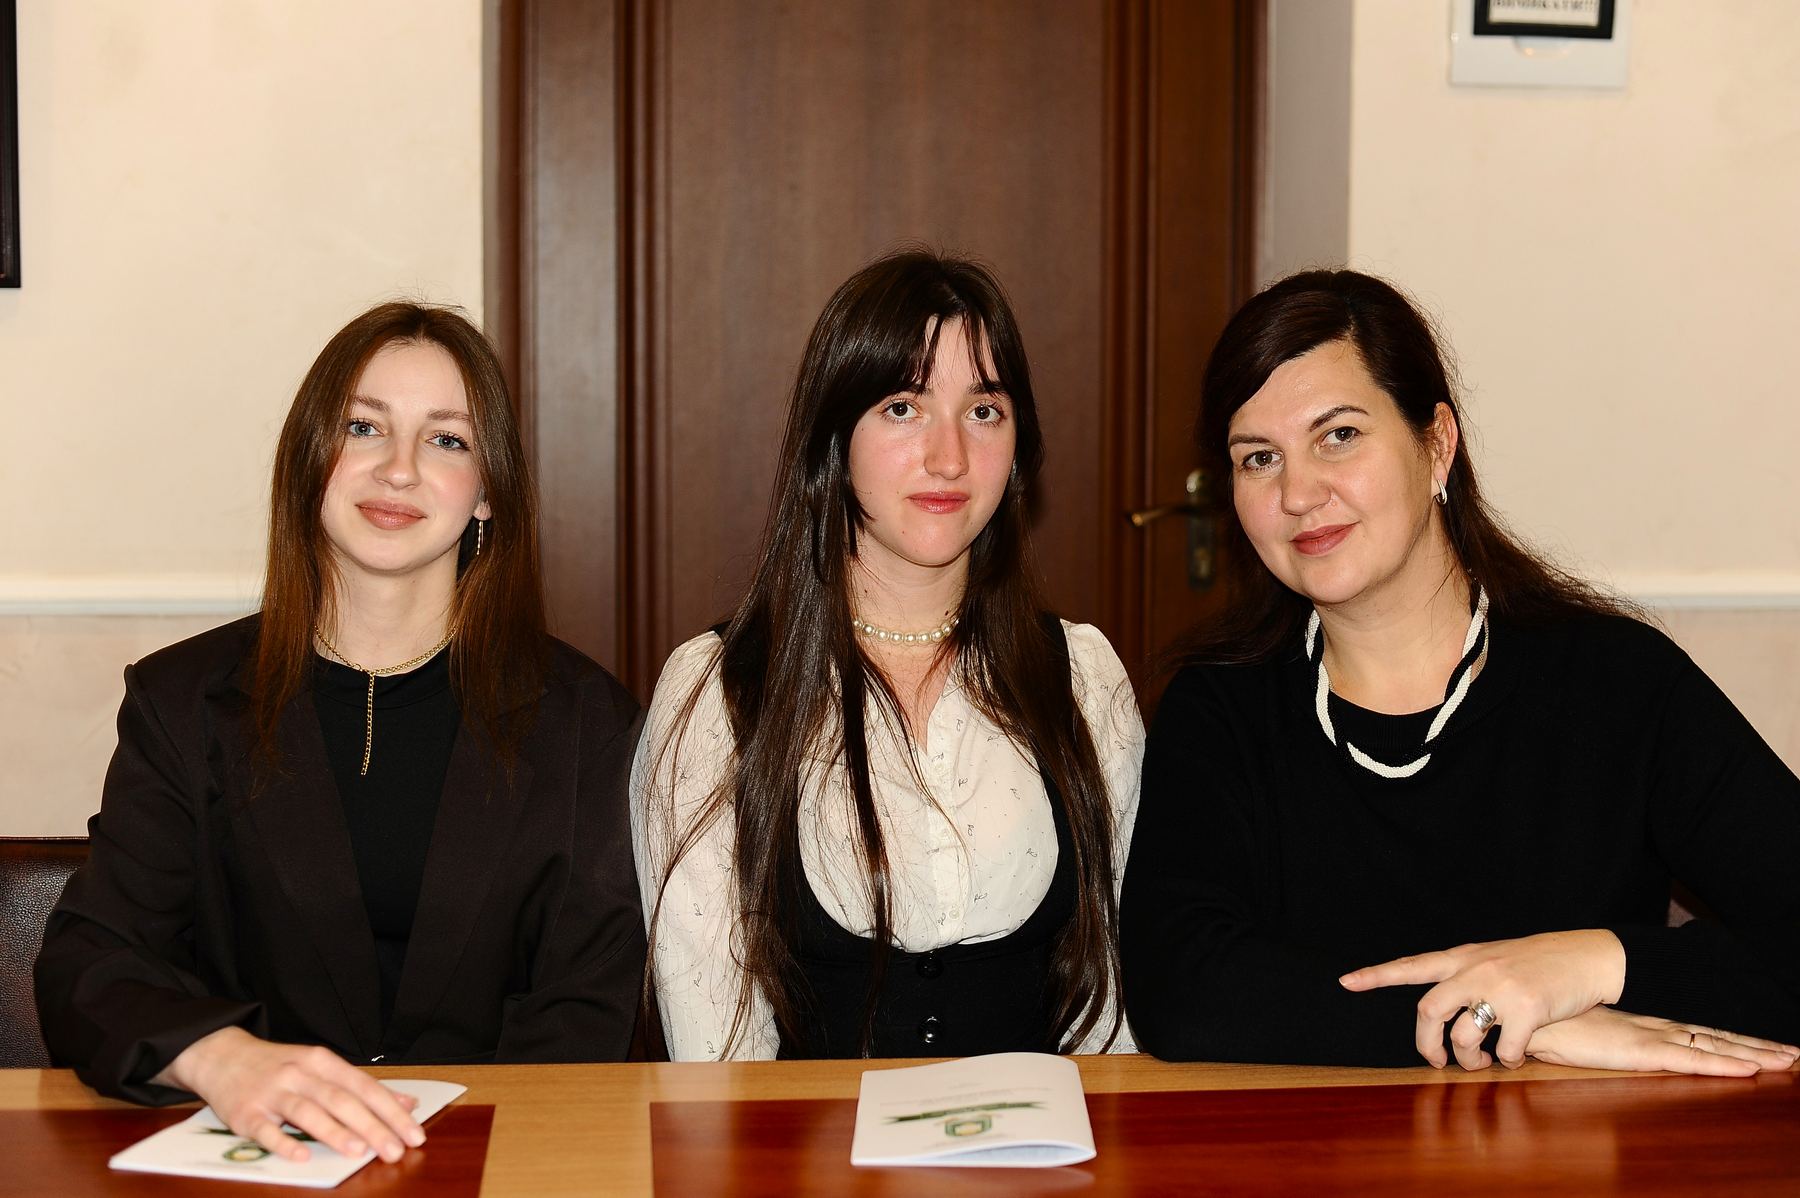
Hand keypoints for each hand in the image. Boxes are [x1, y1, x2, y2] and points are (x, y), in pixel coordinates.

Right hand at [156, 1027, 424, 1162]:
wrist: (221, 1055)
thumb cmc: (279, 1066)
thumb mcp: (321, 1067)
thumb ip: (361, 1086)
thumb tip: (407, 1103)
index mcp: (323, 1061)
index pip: (365, 1087)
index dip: (391, 1111)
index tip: (414, 1133)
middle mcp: (300, 1073)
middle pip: (342, 1100)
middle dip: (373, 1126)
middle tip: (396, 1150)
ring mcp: (272, 1092)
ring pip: (308, 1111)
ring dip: (335, 1132)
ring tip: (360, 1151)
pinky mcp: (245, 1113)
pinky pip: (266, 1129)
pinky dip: (283, 1143)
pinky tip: (301, 1156)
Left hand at [1339, 930, 1626, 1069]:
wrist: (1588, 956)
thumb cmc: (1541, 962)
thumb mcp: (1495, 958)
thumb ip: (1467, 975)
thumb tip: (1443, 1006)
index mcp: (1464, 958)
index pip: (1411, 965)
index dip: (1377, 975)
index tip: (1346, 981)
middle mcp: (1476, 970)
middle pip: (1428, 1010)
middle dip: (1426, 1044)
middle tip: (1435, 1062)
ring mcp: (1500, 988)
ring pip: (1463, 1035)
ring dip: (1469, 1060)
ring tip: (1480, 1064)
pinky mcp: (1528, 1008)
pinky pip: (1506, 1050)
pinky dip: (1508, 1062)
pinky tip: (1516, 1058)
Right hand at [1527, 1007, 1799, 1074]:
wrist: (1526, 1008)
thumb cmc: (1546, 1020)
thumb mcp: (1580, 1030)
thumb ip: (1596, 1035)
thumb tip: (1596, 1037)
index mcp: (1644, 1020)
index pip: (1700, 1027)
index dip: (1735, 1035)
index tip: (1768, 1041)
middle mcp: (1655, 1025)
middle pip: (1716, 1035)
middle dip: (1758, 1044)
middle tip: (1796, 1053)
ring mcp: (1651, 1036)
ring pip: (1715, 1046)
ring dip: (1755, 1054)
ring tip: (1792, 1061)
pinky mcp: (1641, 1050)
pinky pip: (1692, 1061)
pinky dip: (1724, 1065)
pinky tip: (1752, 1070)